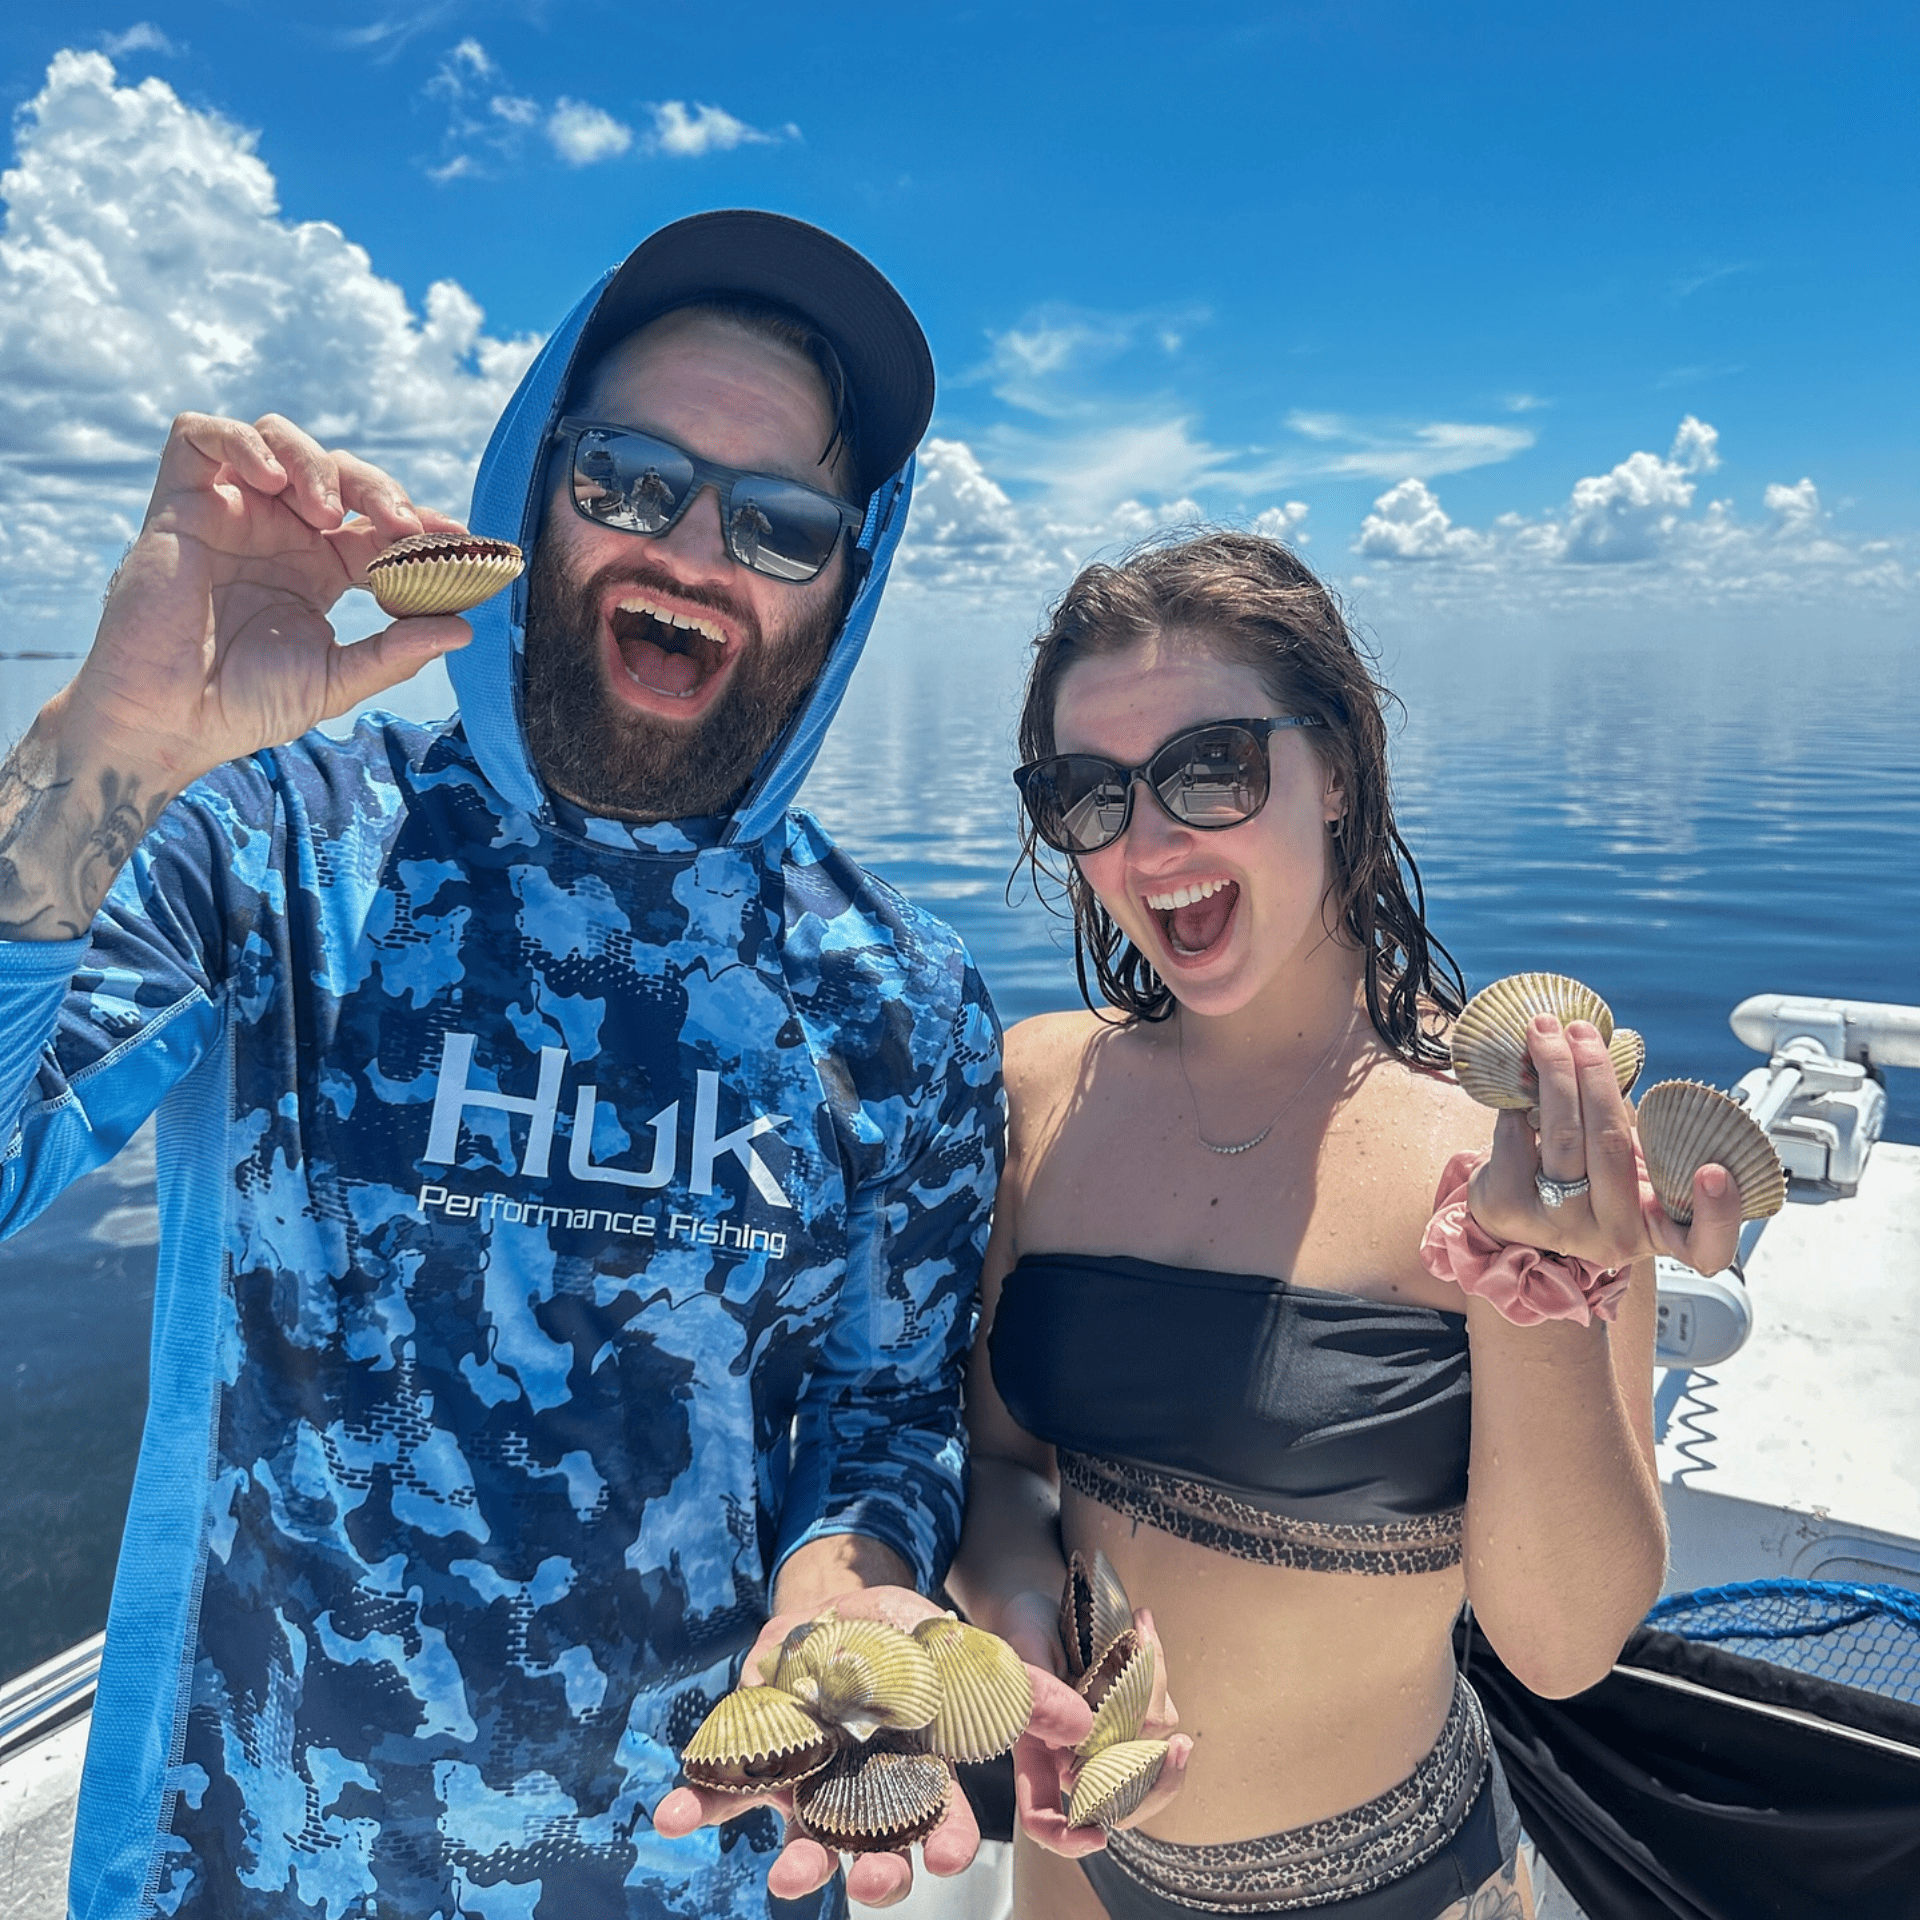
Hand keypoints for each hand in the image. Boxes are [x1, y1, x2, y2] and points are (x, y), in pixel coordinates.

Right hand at [70, 411, 472, 789]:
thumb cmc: (245, 705)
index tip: (459, 538)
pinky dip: (240, 441)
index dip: (419, 523)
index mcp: (320, 568)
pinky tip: (272, 481)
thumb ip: (396, 654)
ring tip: (326, 513)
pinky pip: (199, 436)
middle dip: (378, 488)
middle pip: (339, 473)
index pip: (377, 525)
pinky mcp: (178, 504)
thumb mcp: (335, 680)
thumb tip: (464, 628)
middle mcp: (279, 532)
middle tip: (402, 524)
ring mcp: (230, 513)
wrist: (170, 721)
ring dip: (316, 462)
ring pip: (279, 439)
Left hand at [653, 1587, 984, 1908]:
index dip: (946, 1841)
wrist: (839, 1612)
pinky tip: (675, 1817)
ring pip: (804, 1842)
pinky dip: (699, 1805)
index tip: (947, 1857)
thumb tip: (1070, 1714)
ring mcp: (809, 1786)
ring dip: (797, 1865)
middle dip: (875, 1875)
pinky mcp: (760, 1765)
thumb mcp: (958, 1650)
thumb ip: (1013, 1684)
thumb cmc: (907, 1639)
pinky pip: (726, 1792)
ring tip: (785, 1878)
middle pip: (872, 1851)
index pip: (939, 1820)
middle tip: (870, 1881)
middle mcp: (863, 1796)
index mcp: (917, 1773)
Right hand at [1010, 1602, 1190, 1858]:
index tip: (1098, 1836)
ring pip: (1150, 1746)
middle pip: (1122, 1801)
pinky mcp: (1133, 1712)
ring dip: (1154, 1688)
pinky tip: (1144, 1631)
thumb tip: (1083, 1728)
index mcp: (1037, 1757)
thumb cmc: (1020, 1633)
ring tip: (1141, 1632)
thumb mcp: (1022, 1657)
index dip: (1066, 1838)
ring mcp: (1108, 1736)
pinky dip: (1157, 1672)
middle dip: (1159, 1782)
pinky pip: (1159, 1711)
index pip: (1044, 1817)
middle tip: (1181, 1747)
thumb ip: (1039, 1694)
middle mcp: (1075, 1757)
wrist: (1041, 1604)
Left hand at [1468, 1017, 1742, 1276]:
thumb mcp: (1632, 1157)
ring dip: (1555, 1075)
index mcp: (1661, 1227)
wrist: (1524, 1208)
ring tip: (1547, 1033)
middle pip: (1612, 1150)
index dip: (1717, 1213)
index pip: (1706, 1245)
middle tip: (1583, 1033)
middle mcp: (1615, 1235)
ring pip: (1564, 1140)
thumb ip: (1634, 1121)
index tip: (1714, 1170)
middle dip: (1596, 1078)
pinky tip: (1519, 1081)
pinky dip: (1516, 1104)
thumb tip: (1610, 1049)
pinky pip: (1516, 1143)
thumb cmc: (1589, 1176)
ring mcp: (1563, 1227)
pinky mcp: (1513, 1213)